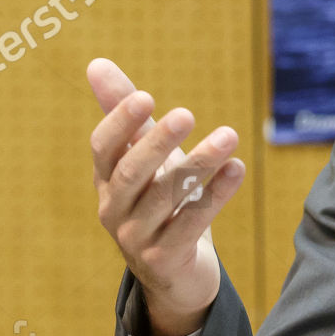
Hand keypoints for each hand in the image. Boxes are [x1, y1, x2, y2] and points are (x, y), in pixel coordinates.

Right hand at [87, 58, 245, 335]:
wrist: (176, 272)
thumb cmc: (158, 201)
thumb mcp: (145, 157)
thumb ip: (127, 115)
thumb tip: (96, 63)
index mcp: (106, 180)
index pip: (102, 148)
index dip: (120, 123)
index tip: (146, 97)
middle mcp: (114, 209)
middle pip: (131, 174)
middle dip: (157, 143)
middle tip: (186, 113)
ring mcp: (137, 238)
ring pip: (166, 198)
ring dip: (199, 164)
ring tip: (229, 135)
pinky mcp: (165, 259)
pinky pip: (192, 223)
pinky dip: (216, 194)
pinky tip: (237, 169)